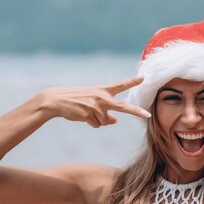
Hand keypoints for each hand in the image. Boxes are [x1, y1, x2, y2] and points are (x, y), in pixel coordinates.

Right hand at [35, 76, 150, 127]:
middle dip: (135, 111)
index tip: (144, 78)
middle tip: (147, 115)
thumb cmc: (76, 100)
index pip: (120, 85)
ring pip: (105, 122)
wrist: (56, 100)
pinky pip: (97, 125)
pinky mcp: (88, 115)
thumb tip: (116, 121)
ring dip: (97, 121)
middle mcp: (101, 97)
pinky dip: (91, 124)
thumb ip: (106, 110)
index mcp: (103, 90)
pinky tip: (82, 116)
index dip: (132, 82)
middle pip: (122, 107)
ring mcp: (95, 106)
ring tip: (86, 112)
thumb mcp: (92, 101)